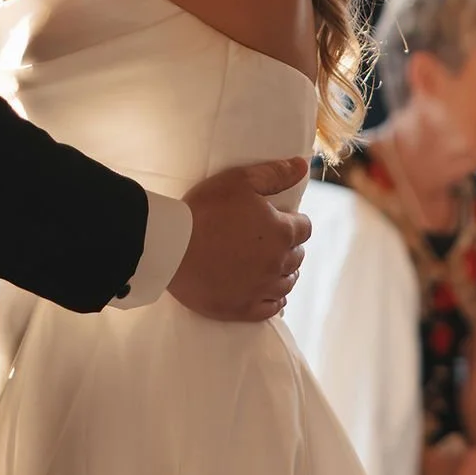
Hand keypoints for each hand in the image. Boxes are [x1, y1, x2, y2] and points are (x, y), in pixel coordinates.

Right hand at [169, 159, 311, 323]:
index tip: (279, 219)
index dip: (293, 221)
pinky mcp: (244, 308)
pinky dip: (274, 299)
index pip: (304, 228)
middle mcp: (278, 263)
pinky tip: (266, 291)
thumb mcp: (240, 181)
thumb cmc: (205, 210)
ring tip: (269, 264)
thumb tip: (303, 166)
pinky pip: (272, 307)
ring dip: (283, 272)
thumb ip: (275, 173)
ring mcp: (262, 289)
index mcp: (281, 232)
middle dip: (288, 246)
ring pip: (287, 282)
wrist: (170, 247)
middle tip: (268, 239)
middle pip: (297, 256)